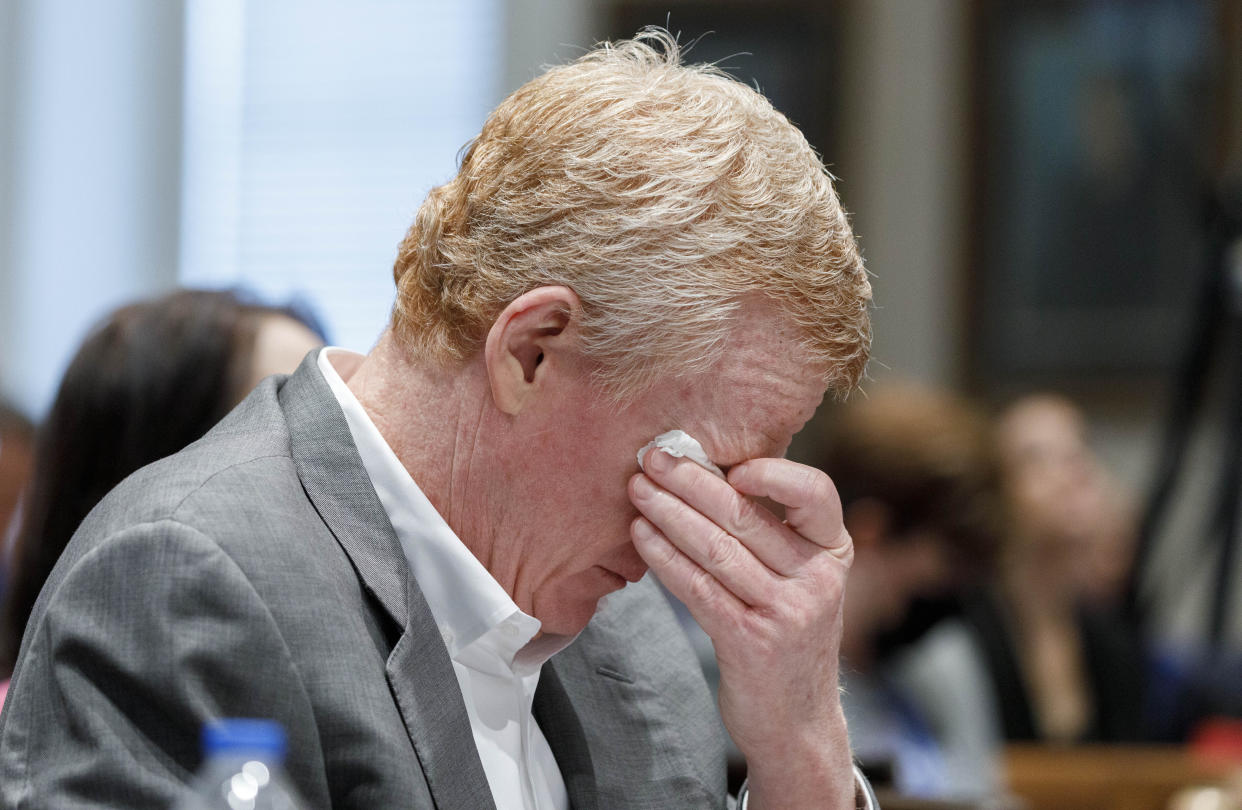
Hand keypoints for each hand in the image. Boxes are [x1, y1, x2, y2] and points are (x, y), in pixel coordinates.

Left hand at [628, 449, 855, 809]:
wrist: (797, 723)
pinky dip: (664, 557)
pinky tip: (641, 536)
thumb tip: (705, 473)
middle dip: (691, 481)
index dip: (772, 471)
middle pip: (746, 515)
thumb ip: (773, 534)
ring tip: (637, 490)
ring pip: (716, 548)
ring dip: (668, 513)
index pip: (816, 493)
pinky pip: (697, 587)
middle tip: (653, 458)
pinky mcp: (751, 641)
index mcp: (833, 552)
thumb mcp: (801, 581)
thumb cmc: (787, 637)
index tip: (726, 462)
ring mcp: (788, 612)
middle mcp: (817, 579)